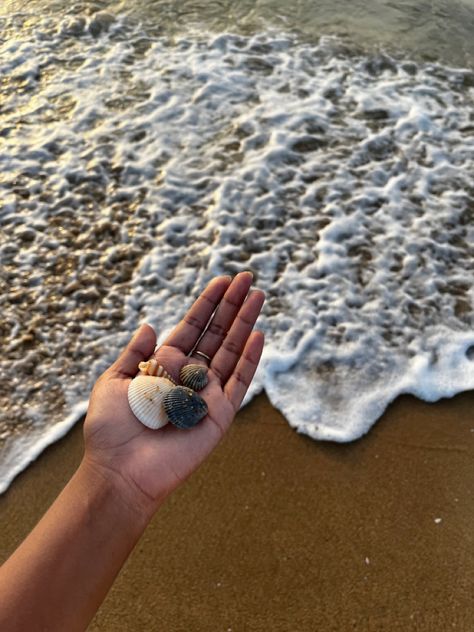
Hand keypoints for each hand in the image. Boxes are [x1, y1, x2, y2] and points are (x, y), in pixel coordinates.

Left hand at [83, 273, 264, 517]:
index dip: (208, 304)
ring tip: (258, 296)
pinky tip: (258, 335)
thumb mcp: (114, 381)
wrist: (120, 470)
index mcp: (165, 366)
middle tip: (249, 279)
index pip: (193, 328)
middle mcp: (190, 376)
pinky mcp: (219, 415)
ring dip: (245, 323)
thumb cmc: (112, 429)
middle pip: (217, 334)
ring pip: (232, 352)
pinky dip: (250, 360)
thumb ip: (135, 354)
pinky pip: (238, 382)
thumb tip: (150, 325)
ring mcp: (207, 395)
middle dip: (232, 306)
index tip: (223, 281)